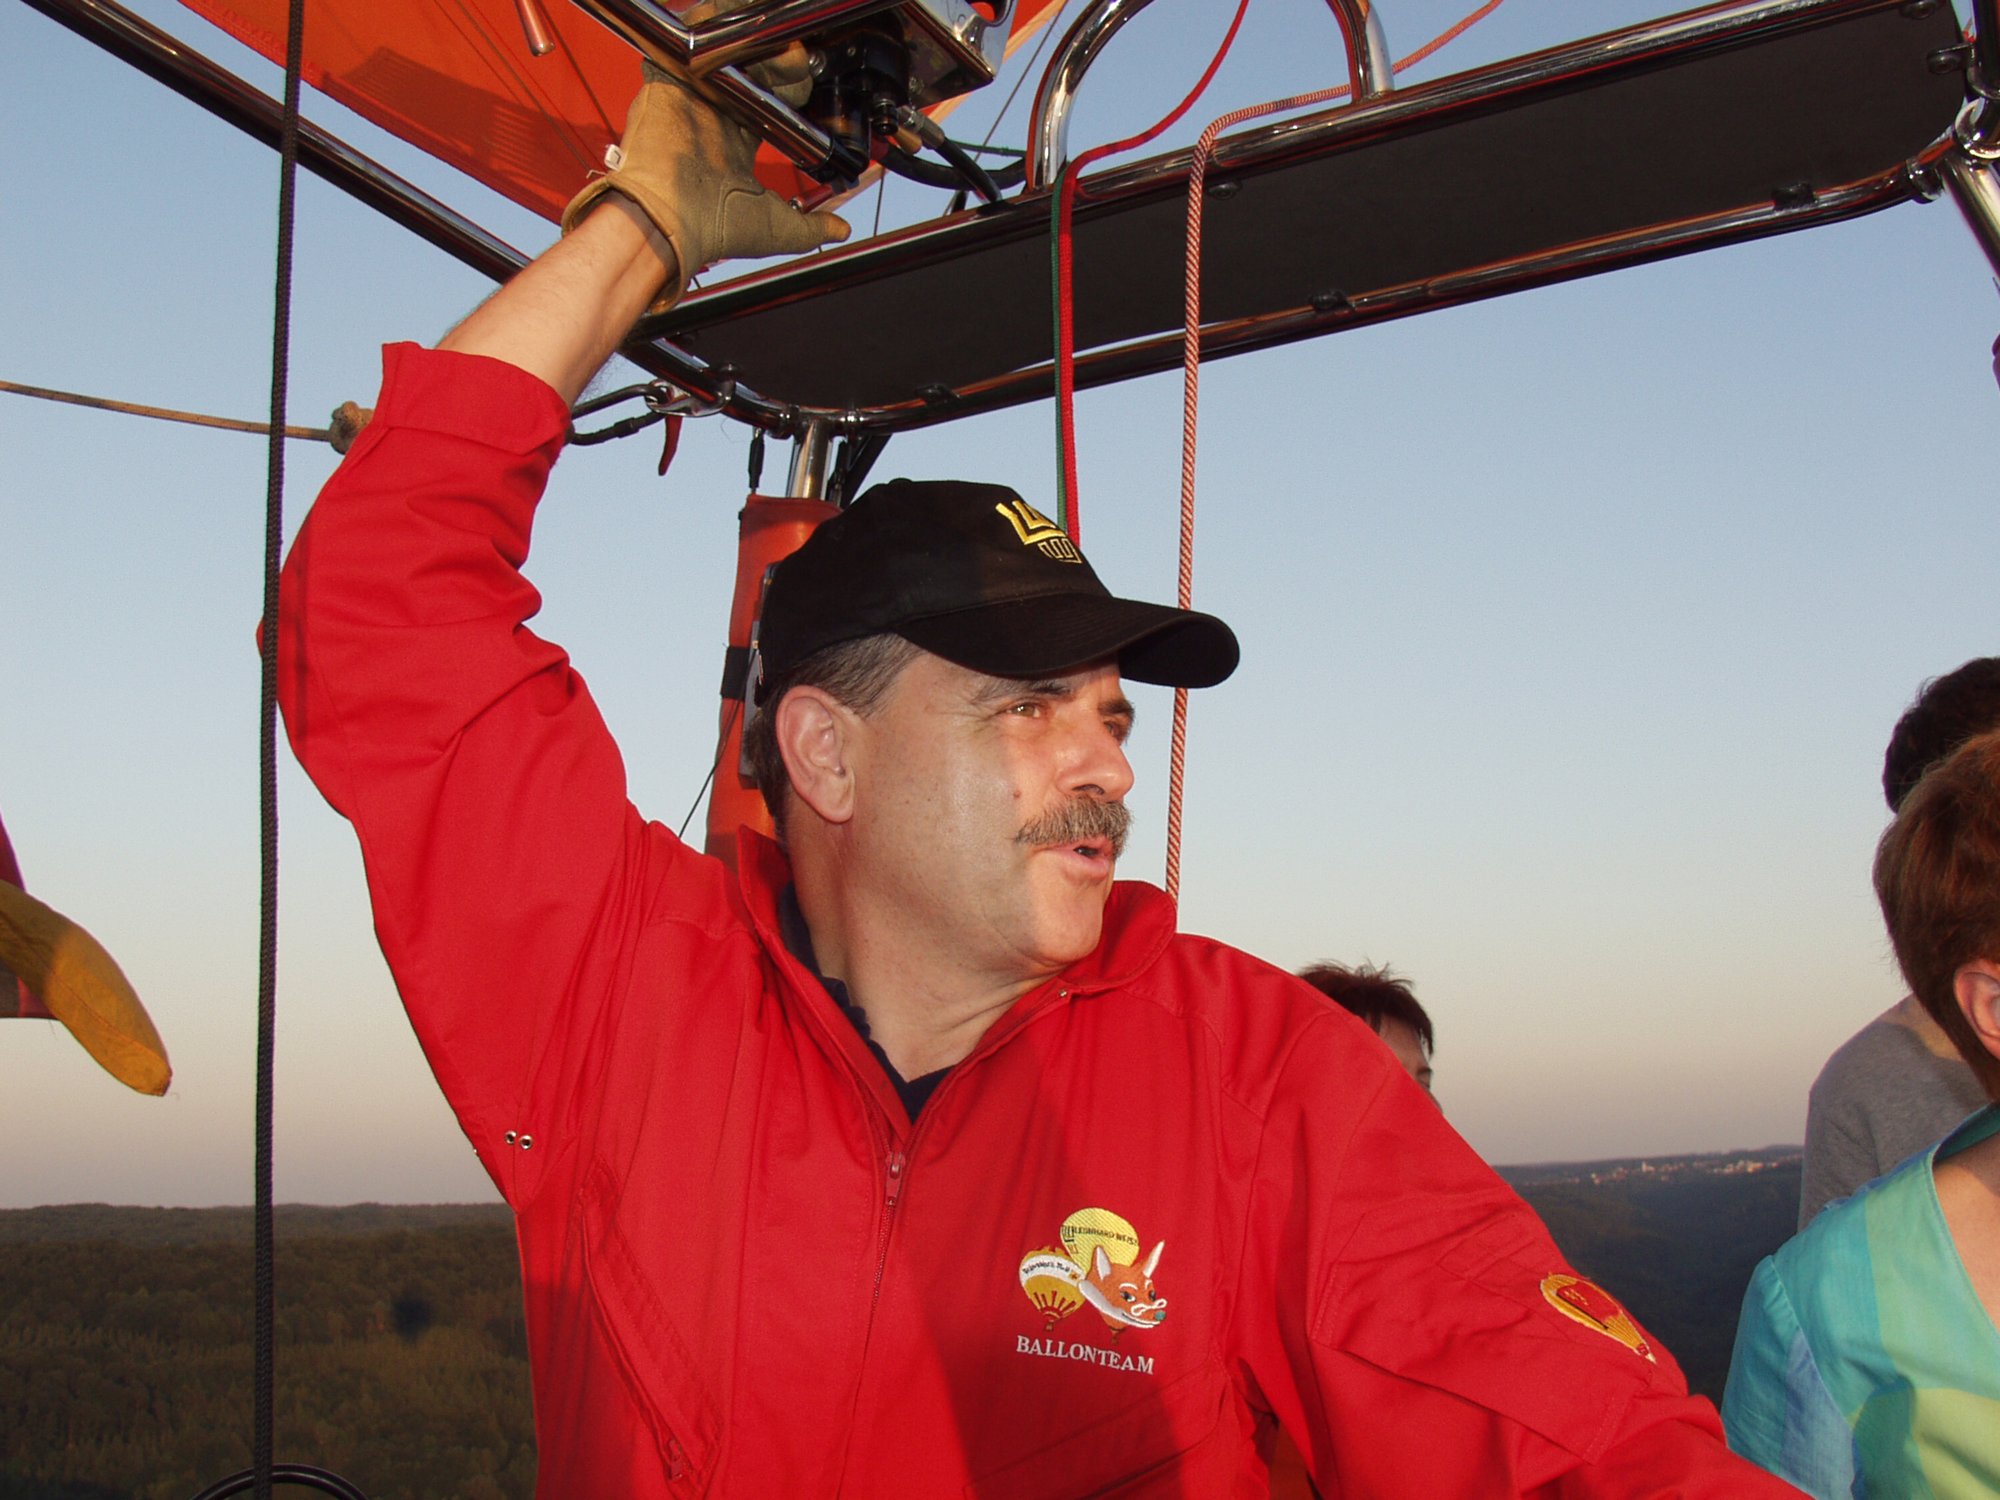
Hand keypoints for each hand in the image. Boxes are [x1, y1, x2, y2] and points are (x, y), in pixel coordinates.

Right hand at [562, 55, 848, 306]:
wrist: (667, 221)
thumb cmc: (713, 229)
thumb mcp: (778, 228)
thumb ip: (813, 227)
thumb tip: (842, 230)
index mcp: (733, 145)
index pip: (765, 102)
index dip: (790, 88)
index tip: (808, 87)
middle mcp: (712, 117)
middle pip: (749, 71)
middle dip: (779, 60)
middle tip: (801, 61)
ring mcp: (690, 97)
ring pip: (724, 53)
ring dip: (754, 43)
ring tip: (782, 48)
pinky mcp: (667, 82)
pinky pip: (686, 40)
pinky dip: (709, 24)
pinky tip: (740, 27)